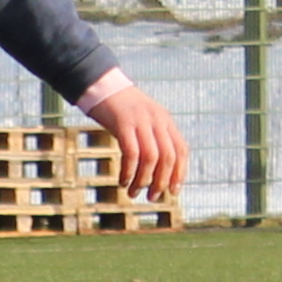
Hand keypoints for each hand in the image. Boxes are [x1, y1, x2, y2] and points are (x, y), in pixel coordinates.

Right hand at [83, 85, 188, 202]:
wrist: (100, 84)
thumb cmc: (118, 106)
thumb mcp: (142, 119)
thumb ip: (151, 136)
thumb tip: (155, 166)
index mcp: (165, 120)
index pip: (181, 150)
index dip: (179, 173)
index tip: (173, 191)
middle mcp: (157, 120)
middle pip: (167, 157)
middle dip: (161, 181)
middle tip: (152, 197)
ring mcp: (141, 121)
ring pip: (151, 158)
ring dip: (144, 180)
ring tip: (134, 192)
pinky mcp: (123, 123)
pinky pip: (131, 153)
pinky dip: (129, 171)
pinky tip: (123, 181)